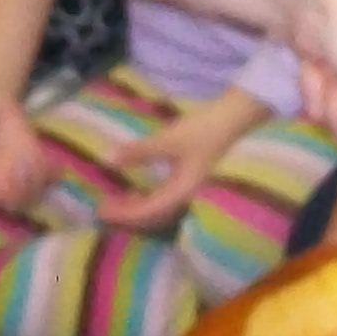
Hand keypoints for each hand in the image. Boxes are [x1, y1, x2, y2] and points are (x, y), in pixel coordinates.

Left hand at [95, 90, 254, 232]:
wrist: (234, 118)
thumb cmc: (203, 129)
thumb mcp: (168, 139)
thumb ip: (139, 151)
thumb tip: (108, 159)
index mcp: (182, 191)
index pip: (148, 211)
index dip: (124, 214)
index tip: (102, 210)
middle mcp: (187, 197)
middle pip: (153, 217)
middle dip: (128, 215)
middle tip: (104, 209)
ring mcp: (190, 191)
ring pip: (159, 209)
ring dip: (137, 208)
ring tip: (117, 201)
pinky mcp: (191, 182)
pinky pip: (165, 199)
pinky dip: (148, 199)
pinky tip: (138, 191)